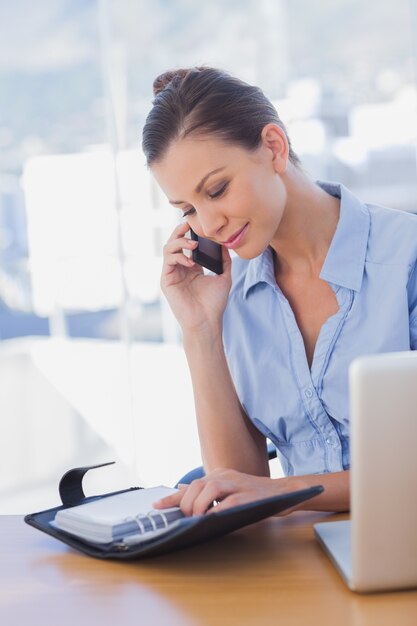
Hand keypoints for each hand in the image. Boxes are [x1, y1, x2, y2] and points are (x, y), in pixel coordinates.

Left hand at [153, 468, 306, 515]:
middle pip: (197, 485)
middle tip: (186, 518)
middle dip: (187, 503)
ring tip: (197, 519)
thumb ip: (207, 492)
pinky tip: (212, 519)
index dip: (172, 497)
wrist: (284, 492)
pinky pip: (230, 502)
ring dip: (200, 506)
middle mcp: (226, 476)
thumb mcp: (228, 490)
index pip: (190, 485)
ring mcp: (238, 484)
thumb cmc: (254, 495)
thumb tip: (182, 492)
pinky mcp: (250, 495)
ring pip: (210, 489)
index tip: (156, 506)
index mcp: (219, 476)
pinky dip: (218, 511)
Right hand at [161, 221, 231, 332]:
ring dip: (180, 242)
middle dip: (180, 231)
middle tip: (190, 223)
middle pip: (175, 242)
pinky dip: (178, 256)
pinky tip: (191, 261)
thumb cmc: (214, 304)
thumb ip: (224, 260)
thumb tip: (225, 244)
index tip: (200, 223)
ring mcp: (172, 274)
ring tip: (194, 243)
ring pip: (168, 248)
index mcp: (192, 267)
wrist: (206, 322)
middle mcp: (180, 268)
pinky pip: (168, 261)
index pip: (187, 244)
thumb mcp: (223, 277)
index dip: (191, 232)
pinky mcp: (166, 281)